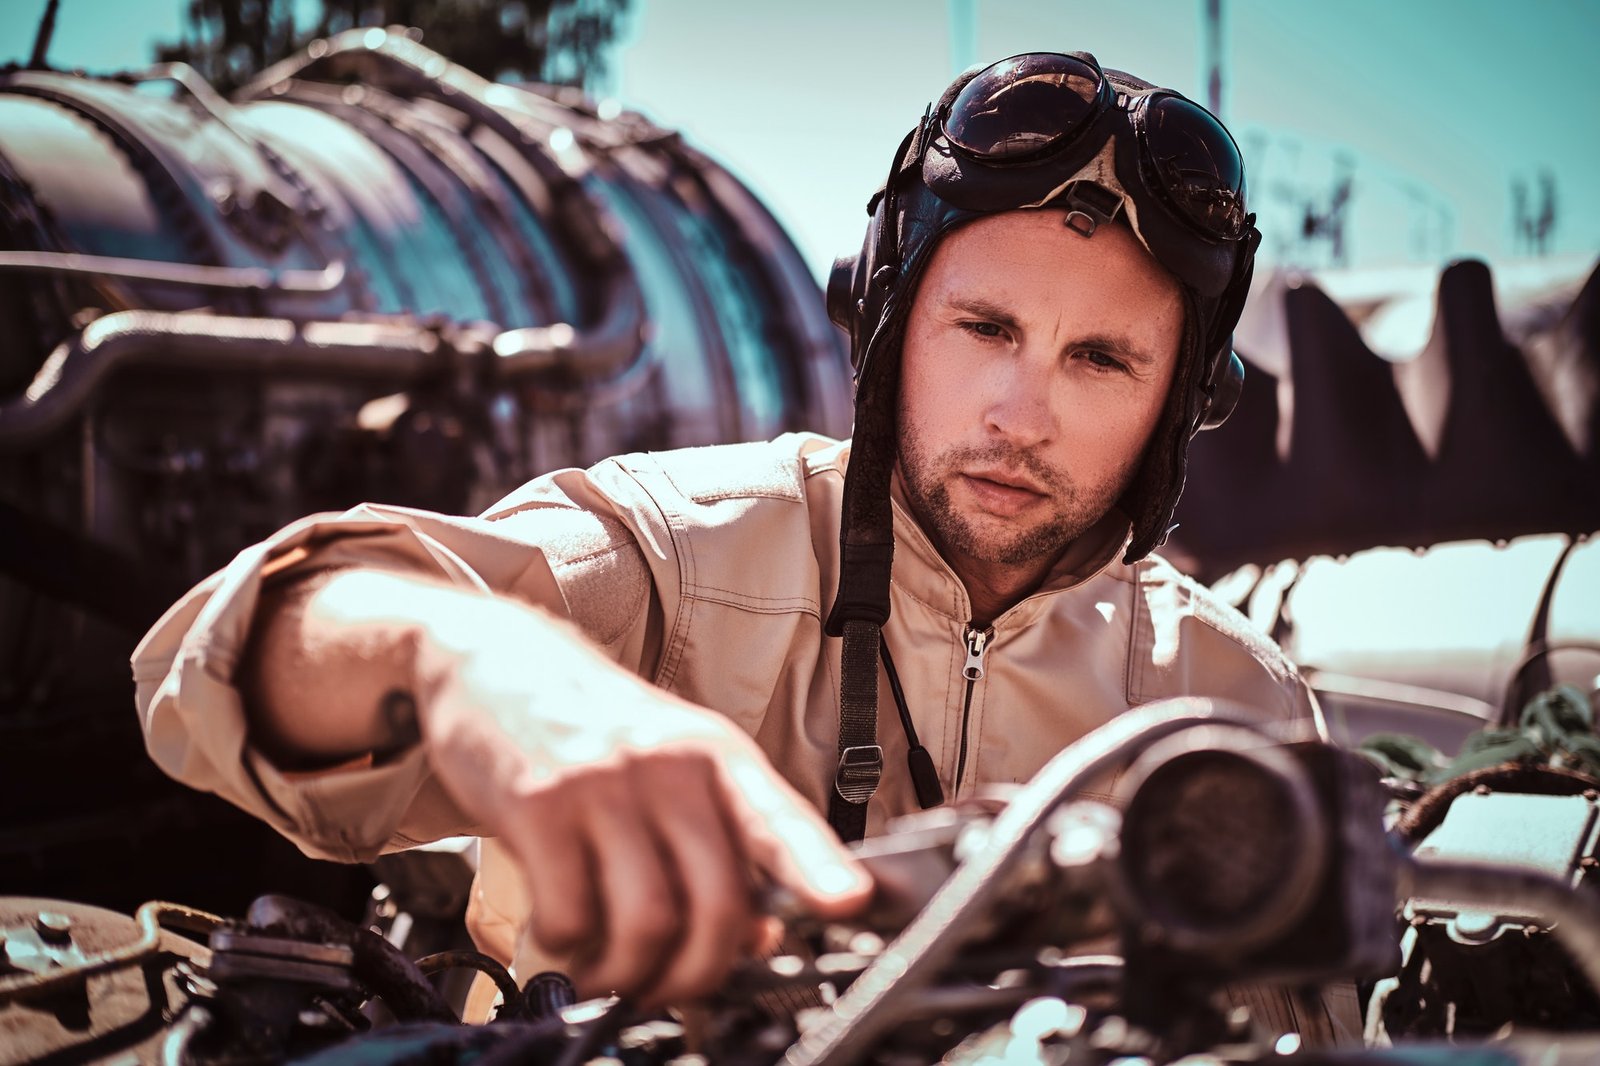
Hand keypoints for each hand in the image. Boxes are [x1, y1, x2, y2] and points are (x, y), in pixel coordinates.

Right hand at [415, 606, 872, 1006]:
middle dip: (703, 972)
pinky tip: (566, 935)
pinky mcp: (539, 805)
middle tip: (676, 989)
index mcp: (718, 756)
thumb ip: (720, 839)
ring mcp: (605, 783)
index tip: (849, 901)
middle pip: (719, 900)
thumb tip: (761, 935)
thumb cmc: (598, 728)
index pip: (781, 818)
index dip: (820, 865)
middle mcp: (670, 766)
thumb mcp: (675, 763)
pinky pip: (571, 914)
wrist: (499, 662)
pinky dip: (571, 948)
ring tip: (615, 973)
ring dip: (633, 974)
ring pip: (650, 921)